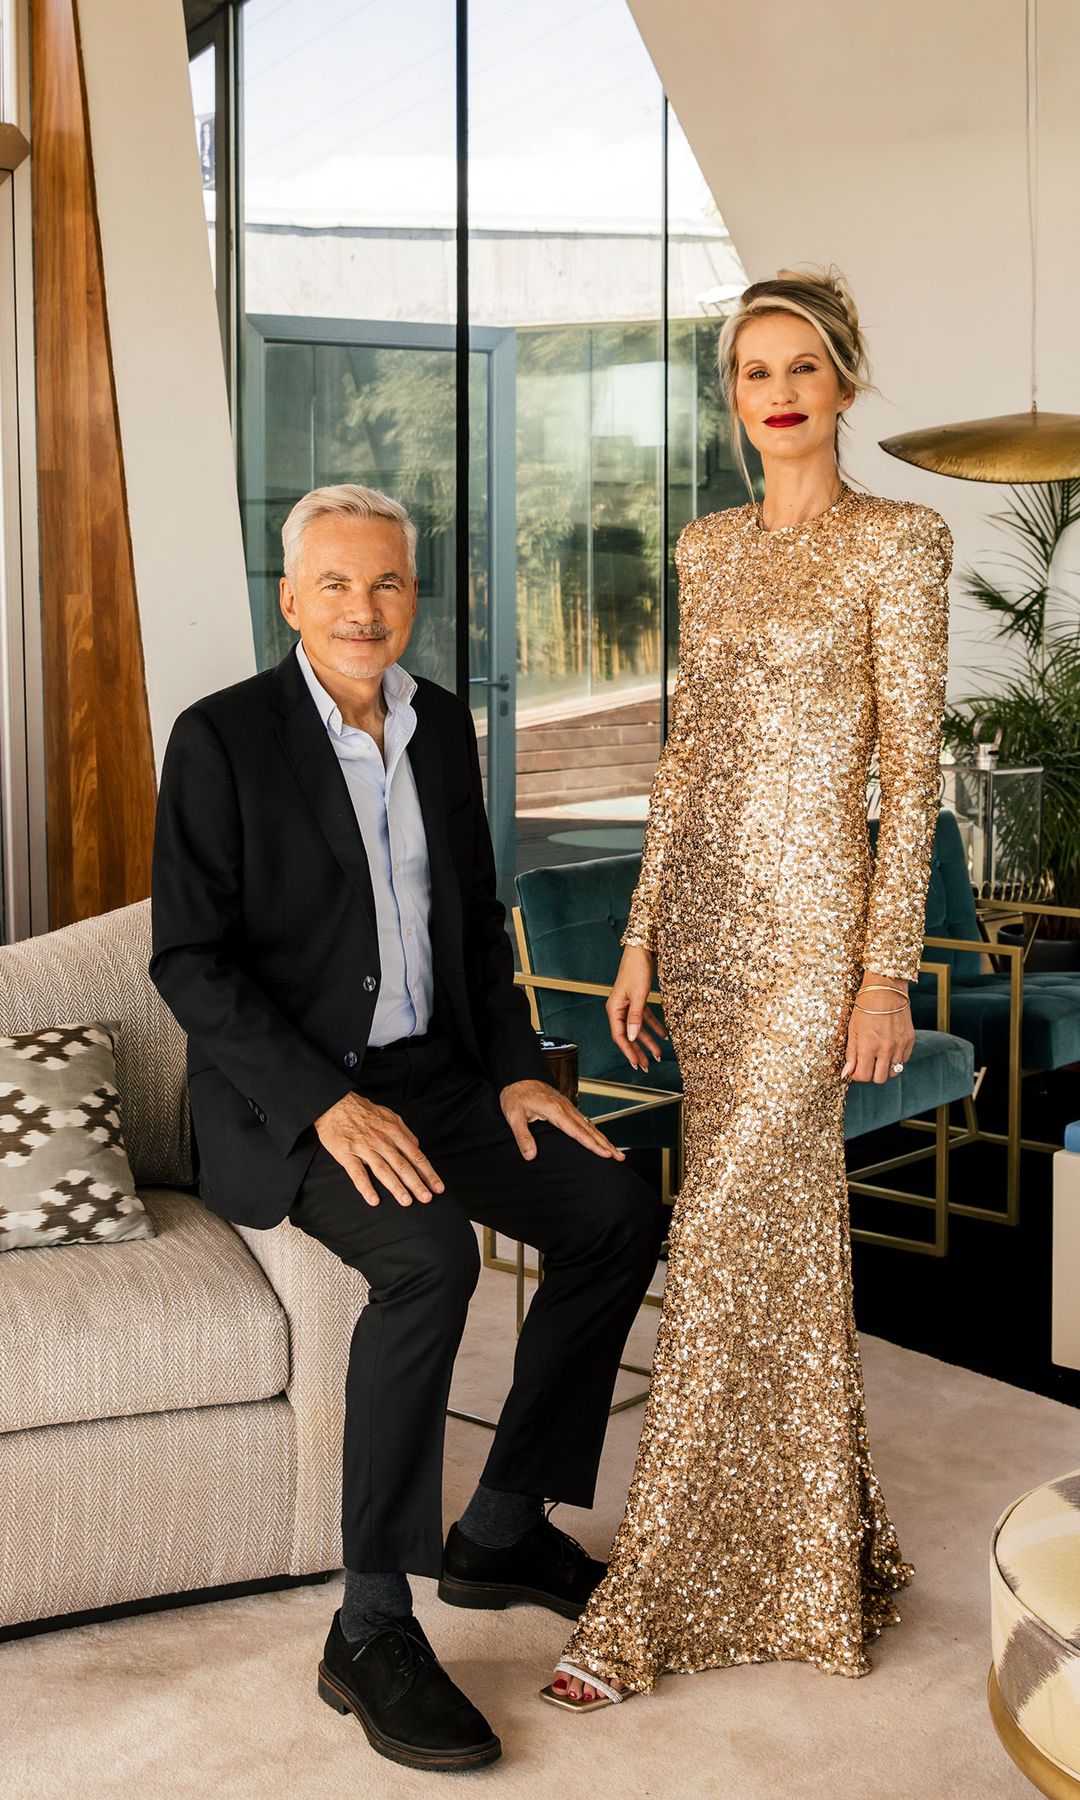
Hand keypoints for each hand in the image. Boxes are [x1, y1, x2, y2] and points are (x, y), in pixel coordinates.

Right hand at [314, 1091, 444, 1206]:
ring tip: (406, 1201)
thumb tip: (417, 1146)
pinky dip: (366, 1188)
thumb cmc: (364, 1111)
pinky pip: (358, 1174)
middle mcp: (382, 1141)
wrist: (335, 1104)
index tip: (438, 1187)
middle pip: (403, 1165)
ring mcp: (364, 1149)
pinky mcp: (347, 1155)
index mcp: (394, 1132)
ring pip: (384, 1171)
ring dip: (396, 1187)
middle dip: (417, 1183)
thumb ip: (404, 1132)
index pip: (416, 1156)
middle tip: (427, 1199)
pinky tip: (374, 1200)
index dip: (428, 1173)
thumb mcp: (390, 1116)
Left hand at [499, 1078, 625, 1162]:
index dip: (592, 1144)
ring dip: (604, 1139)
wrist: (518, 1076)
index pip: (578, 1131)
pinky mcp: (566, 1107)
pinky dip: (595, 1132)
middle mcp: (565, 1108)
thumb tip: (530, 1155)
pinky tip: (600, 1139)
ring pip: (590, 1125)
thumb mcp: (514, 1115)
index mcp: (555, 1110)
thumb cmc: (515, 1094)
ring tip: (616, 1152)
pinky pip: (584, 1121)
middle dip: (606, 1144)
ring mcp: (567, 1107)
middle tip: (619, 1157)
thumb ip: (523, 1136)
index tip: (605, 1154)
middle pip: (590, 1129)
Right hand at [606, 945, 668, 1072]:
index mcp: (615, 1008)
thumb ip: (636, 1017)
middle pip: (629, 1035)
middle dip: (638, 1051)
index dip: (628, 1051)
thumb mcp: (639, 995)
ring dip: (647, 1041)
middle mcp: (619, 1008)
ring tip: (657, 1054)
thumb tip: (633, 1037)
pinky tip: (663, 1035)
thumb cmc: (637, 969)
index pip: (620, 1036)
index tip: (636, 1063)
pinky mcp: (637, 1000)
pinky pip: (645, 1018)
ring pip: (638, 1028)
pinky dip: (653, 1026)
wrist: (641, 951)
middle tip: (645, 1065)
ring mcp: (628, 1005)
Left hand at [841, 973, 914, 1083]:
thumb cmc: (865, 1008)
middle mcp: (885, 1049)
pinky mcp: (909, 1041)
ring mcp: (899, 1045)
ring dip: (884, 1068)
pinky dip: (896, 1059)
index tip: (855, 1069)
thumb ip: (851, 1054)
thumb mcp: (852, 1030)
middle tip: (867, 1064)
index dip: (857, 1075)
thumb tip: (846, 1074)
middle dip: (871, 1074)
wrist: (885, 991)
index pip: (863, 1076)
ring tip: (878, 1056)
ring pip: (893, 1072)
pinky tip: (889, 1048)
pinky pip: (903, 1061)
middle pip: (879, 1079)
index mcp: (868, 1046)